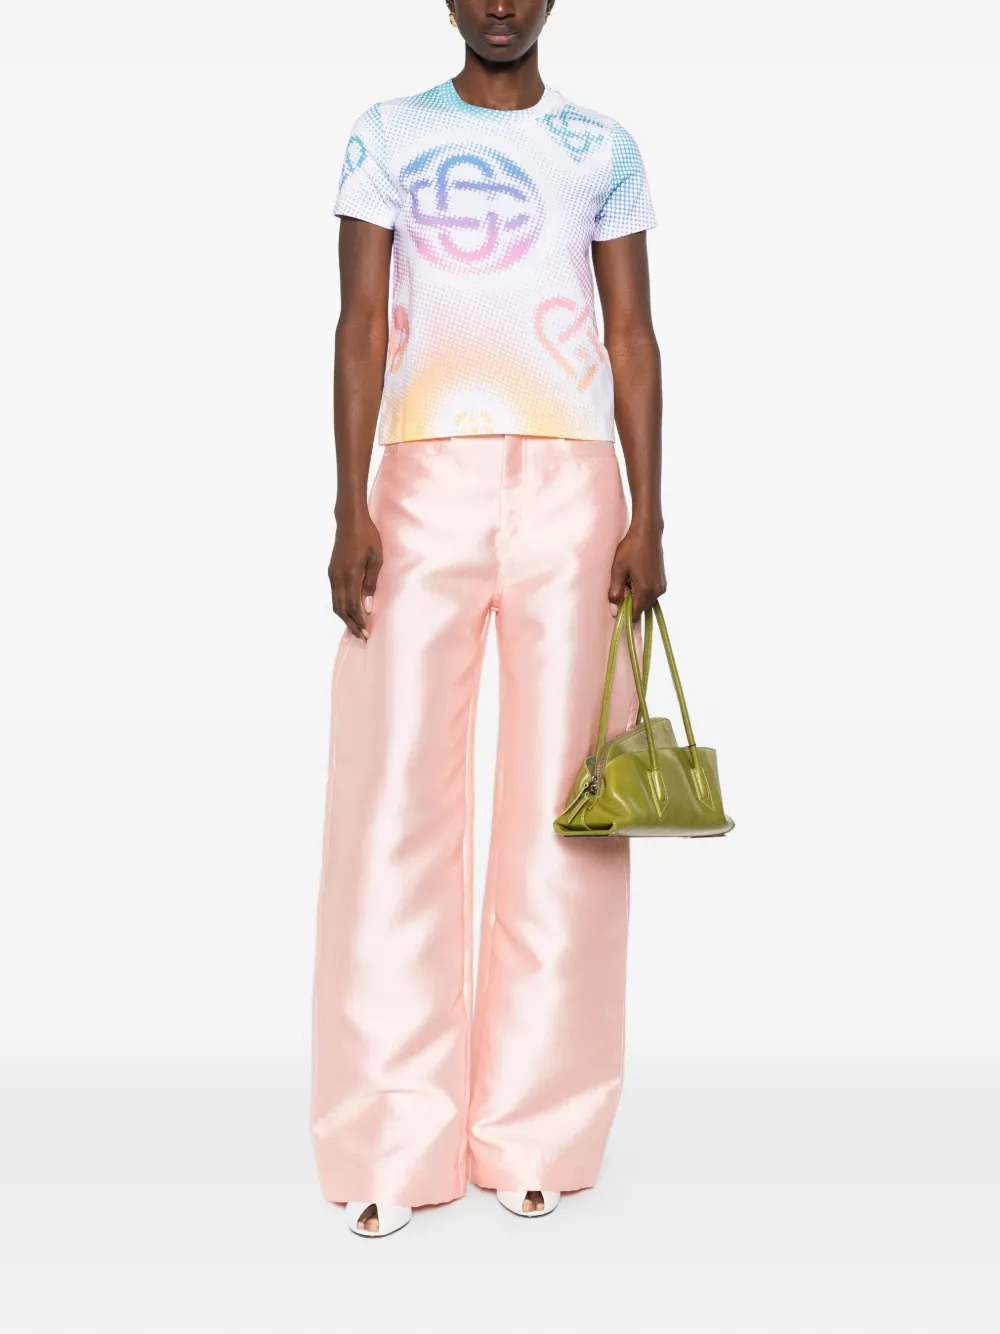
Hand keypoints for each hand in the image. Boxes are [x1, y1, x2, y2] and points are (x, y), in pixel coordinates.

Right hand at [328, 510, 381, 638]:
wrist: (349, 520)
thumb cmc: (367, 536)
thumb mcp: (376, 558)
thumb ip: (371, 582)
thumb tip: (368, 605)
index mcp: (350, 573)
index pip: (353, 605)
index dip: (360, 621)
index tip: (368, 633)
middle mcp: (337, 576)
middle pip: (341, 609)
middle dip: (351, 625)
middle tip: (362, 637)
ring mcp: (332, 574)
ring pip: (335, 603)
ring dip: (345, 618)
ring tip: (356, 628)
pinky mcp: (332, 572)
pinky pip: (335, 595)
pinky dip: (342, 607)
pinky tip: (350, 612)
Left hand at [608, 522, 666, 618]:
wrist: (648, 532)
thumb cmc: (631, 548)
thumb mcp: (618, 570)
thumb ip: (615, 592)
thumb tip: (614, 611)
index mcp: (646, 590)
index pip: (635, 615)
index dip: (624, 612)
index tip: (617, 602)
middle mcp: (657, 591)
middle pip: (640, 608)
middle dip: (630, 601)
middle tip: (623, 582)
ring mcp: (662, 586)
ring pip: (645, 600)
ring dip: (635, 594)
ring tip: (629, 576)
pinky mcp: (663, 581)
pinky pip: (650, 593)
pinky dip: (641, 588)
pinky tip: (636, 574)